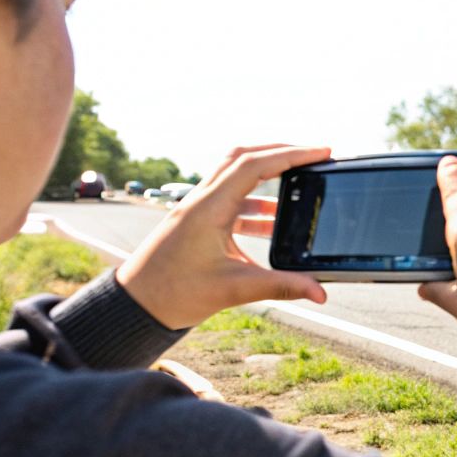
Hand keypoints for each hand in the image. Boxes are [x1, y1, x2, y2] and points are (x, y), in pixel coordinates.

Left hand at [115, 144, 331, 328]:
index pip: (254, 165)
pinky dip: (256, 205)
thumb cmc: (175, 294)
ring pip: (236, 177)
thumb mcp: (234, 289)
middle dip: (281, 153)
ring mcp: (197, 208)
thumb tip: (321, 293)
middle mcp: (202, 200)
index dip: (291, 155)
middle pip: (244, 158)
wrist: (136, 304)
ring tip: (300, 192)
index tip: (320, 152)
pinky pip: (231, 201)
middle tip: (313, 158)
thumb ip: (281, 287)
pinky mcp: (197, 221)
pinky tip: (274, 224)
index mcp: (209, 208)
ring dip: (269, 178)